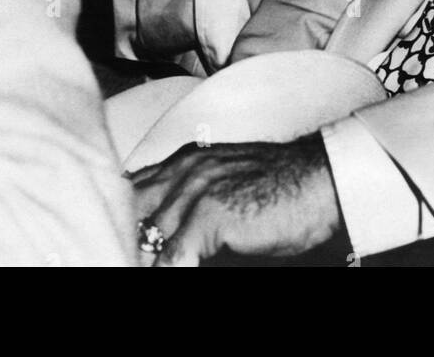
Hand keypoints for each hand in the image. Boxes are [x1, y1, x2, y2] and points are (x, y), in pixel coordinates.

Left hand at [128, 134, 342, 266]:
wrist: (320, 181)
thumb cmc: (281, 191)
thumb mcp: (224, 190)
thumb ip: (188, 211)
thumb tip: (162, 247)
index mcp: (182, 163)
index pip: (130, 192)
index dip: (118, 221)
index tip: (113, 242)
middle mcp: (182, 171)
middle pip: (128, 213)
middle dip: (125, 241)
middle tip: (116, 256)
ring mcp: (194, 190)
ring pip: (145, 240)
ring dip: (143, 259)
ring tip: (129, 265)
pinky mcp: (209, 213)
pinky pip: (173, 257)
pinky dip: (169, 269)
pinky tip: (175, 271)